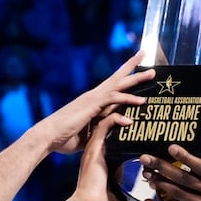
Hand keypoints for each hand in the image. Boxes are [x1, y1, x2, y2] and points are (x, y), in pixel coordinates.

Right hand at [35, 57, 153, 153]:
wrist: (48, 136)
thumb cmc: (64, 138)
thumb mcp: (88, 136)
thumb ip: (101, 133)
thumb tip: (111, 138)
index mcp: (93, 101)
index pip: (113, 85)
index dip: (125, 77)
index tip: (137, 70)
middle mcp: (94, 96)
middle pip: (118, 78)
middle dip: (134, 69)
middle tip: (149, 62)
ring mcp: (93, 99)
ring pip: (119, 84)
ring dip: (136, 78)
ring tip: (152, 73)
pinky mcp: (92, 106)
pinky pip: (113, 99)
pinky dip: (128, 99)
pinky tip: (141, 101)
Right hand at [69, 112, 134, 200]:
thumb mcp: (117, 191)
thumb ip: (125, 188)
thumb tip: (134, 195)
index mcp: (100, 156)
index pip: (111, 135)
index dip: (121, 125)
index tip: (137, 120)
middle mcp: (96, 149)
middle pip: (108, 123)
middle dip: (120, 112)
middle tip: (136, 106)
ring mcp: (94, 147)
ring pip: (105, 120)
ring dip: (119, 110)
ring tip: (133, 103)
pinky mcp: (94, 147)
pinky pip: (104, 125)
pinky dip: (116, 118)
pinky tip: (129, 118)